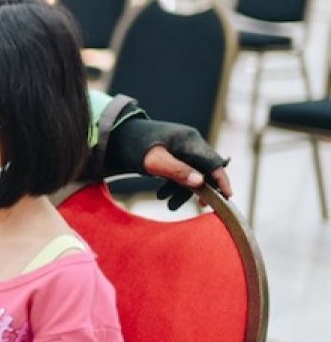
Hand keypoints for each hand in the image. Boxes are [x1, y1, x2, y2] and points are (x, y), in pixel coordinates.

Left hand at [107, 118, 231, 209]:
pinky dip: (176, 184)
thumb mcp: (152, 162)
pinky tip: (162, 196)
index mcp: (189, 140)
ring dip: (184, 190)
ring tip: (169, 206)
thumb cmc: (132, 147)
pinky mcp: (173, 152)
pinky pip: (183, 170)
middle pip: (205, 169)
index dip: (222, 180)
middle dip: (200, 189)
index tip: (227, 198)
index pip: (213, 162)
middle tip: (199, 206)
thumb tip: (200, 182)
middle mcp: (190, 141)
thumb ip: (176, 171)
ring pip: (193, 172)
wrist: (114, 135)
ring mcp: (182, 146)